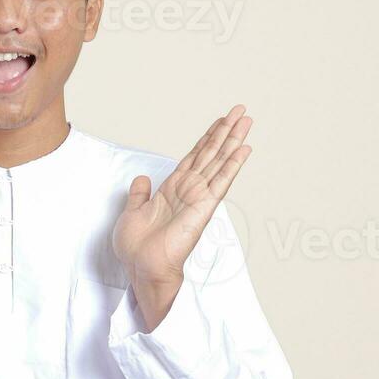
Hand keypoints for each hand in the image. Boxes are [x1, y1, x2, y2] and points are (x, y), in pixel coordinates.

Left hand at [113, 105, 252, 289]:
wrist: (142, 267)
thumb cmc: (137, 248)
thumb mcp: (132, 212)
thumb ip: (139, 194)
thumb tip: (142, 179)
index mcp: (172, 189)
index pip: (194, 157)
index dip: (207, 138)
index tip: (219, 122)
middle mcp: (188, 190)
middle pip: (211, 153)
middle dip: (225, 131)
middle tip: (240, 111)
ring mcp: (198, 197)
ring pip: (219, 161)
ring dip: (233, 140)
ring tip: (246, 120)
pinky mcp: (204, 207)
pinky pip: (221, 181)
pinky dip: (233, 165)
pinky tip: (244, 149)